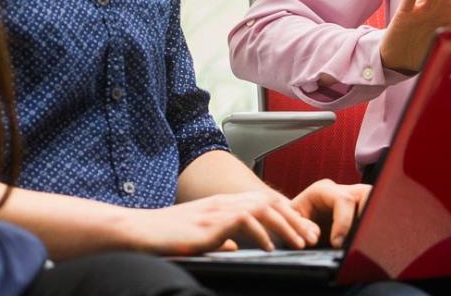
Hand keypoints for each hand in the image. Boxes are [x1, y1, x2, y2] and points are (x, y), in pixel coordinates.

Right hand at [127, 190, 319, 255]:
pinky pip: (244, 222)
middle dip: (294, 218)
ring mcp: (217, 210)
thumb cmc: (166, 236)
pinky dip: (261, 234)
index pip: (262, 201)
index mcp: (222, 204)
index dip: (285, 213)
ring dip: (285, 225)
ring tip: (299, 242)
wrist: (139, 233)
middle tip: (311, 236)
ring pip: (262, 208)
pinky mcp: (210, 223)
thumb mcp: (200, 236)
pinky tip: (270, 248)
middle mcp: (223, 202)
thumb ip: (219, 238)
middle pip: (268, 201)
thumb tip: (234, 246)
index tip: (302, 229)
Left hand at [290, 179, 372, 247]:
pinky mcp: (363, 210)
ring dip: (374, 221)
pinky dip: (374, 228)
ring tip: (365, 241)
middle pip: (367, 193)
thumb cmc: (292, 222)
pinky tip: (368, 243)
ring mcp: (355, 199)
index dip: (343, 223)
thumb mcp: (290, 222)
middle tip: (361, 239)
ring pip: (376, 200)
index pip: (343, 200)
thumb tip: (316, 235)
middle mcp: (342, 190)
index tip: (337, 243)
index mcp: (323, 189)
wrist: (294, 224)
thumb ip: (300, 226)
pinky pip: (377, 214)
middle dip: (368, 215)